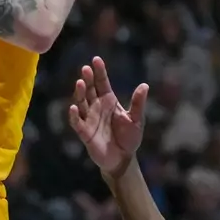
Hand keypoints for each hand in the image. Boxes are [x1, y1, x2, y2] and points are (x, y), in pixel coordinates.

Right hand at [67, 56, 148, 177]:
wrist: (123, 159)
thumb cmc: (129, 138)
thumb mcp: (137, 120)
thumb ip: (138, 103)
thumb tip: (144, 85)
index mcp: (109, 101)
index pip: (102, 83)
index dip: (99, 71)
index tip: (96, 59)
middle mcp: (97, 107)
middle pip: (90, 90)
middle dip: (87, 79)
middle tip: (85, 69)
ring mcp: (90, 119)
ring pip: (81, 103)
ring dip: (80, 93)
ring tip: (80, 83)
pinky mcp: (85, 133)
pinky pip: (78, 122)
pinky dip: (74, 115)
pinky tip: (74, 108)